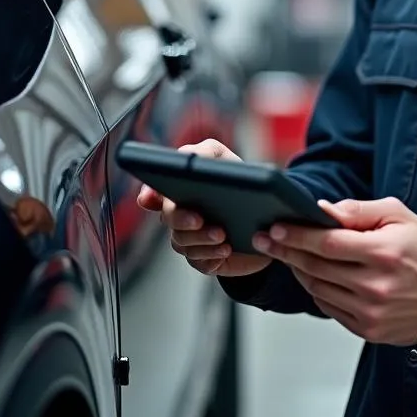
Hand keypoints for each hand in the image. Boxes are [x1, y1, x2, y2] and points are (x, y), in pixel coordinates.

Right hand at [135, 139, 269, 278]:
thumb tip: (185, 157)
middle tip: (200, 219)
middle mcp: (180, 215)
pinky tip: (224, 251)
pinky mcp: (205, 259)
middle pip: (169, 220)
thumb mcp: (225, 160)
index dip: (149, 195)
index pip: (154, 193)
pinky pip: (199, 263)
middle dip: (182, 220)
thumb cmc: (241, 182)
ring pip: (183, 244)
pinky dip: (211, 258)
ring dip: (202, 241)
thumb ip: (205, 153)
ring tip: (223, 236)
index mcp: (180, 190)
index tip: (149, 197)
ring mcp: (191, 239)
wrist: (267, 218)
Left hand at [253, 197, 416, 345]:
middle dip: (286, 251)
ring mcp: (371, 313)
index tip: (275, 228)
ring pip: (319, 289)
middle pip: (316, 267)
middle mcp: (375, 286)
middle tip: (266, 240)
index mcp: (383, 253)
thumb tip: (322, 210)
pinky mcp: (369, 330)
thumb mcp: (398, 215)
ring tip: (290, 255)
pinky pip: (330, 309)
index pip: (326, 243)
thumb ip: (358, 210)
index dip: (296, 235)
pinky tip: (315, 275)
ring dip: (300, 271)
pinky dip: (318, 290)